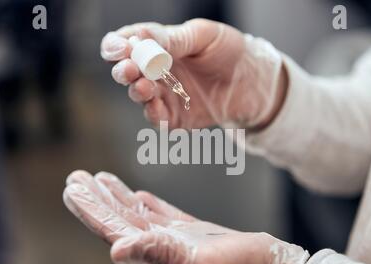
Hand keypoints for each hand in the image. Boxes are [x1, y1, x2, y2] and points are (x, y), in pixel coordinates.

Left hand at [63, 170, 308, 263]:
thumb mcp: (198, 263)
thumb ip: (156, 254)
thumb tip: (114, 252)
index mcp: (154, 254)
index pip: (112, 228)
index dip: (90, 209)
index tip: (72, 187)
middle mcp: (157, 247)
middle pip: (117, 219)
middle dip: (94, 199)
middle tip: (75, 177)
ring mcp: (173, 239)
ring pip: (135, 214)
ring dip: (114, 197)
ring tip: (98, 178)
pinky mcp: (189, 232)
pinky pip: (158, 213)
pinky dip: (143, 201)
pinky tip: (135, 193)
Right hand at [100, 19, 286, 129]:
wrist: (253, 81)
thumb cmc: (229, 51)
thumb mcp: (204, 36)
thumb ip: (174, 39)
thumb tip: (141, 36)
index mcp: (158, 46)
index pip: (125, 43)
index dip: (117, 46)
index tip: (122, 48)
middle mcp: (155, 71)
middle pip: (126, 72)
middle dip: (123, 71)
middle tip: (130, 70)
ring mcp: (164, 95)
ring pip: (139, 96)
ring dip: (137, 92)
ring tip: (144, 87)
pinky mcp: (175, 118)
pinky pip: (158, 119)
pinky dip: (153, 115)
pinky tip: (155, 107)